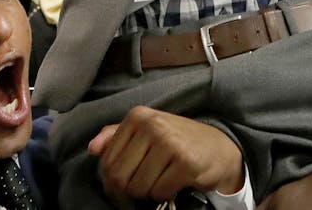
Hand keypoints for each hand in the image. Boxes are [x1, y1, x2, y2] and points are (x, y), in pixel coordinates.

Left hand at [88, 106, 245, 201]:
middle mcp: (152, 124)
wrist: (219, 148)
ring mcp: (169, 141)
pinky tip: (174, 183)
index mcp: (138, 116)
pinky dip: (165, 194)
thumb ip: (116, 137)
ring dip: (148, 193)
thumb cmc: (178, 141)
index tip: (125, 186)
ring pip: (138, 188)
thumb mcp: (146, 132)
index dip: (113, 182)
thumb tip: (93, 148)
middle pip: (119, 177)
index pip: (106, 162)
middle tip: (141, 191)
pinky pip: (159, 192)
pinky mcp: (185, 161)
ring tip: (160, 182)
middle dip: (127, 192)